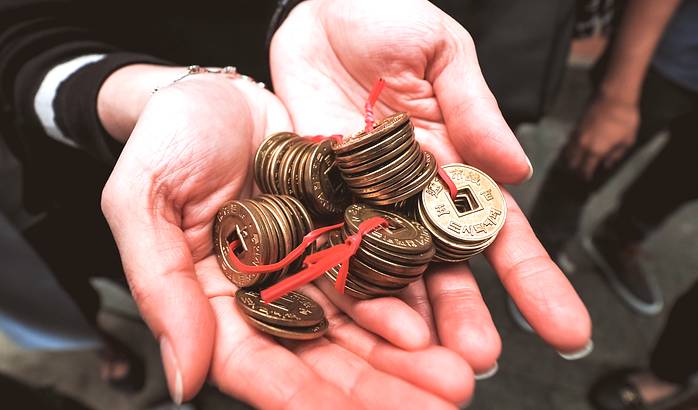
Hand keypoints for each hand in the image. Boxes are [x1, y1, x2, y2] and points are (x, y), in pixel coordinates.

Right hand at [99, 65, 472, 407]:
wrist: (214, 89)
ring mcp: (310, 264)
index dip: (299, 397)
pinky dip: (409, 301)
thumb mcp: (143, 201)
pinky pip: (379, 274)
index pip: (256, 365)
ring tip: (454, 378)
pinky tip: (440, 325)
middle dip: (376, 389)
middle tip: (436, 404)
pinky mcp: (343, 233)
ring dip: (407, 359)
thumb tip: (182, 376)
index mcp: (214, 298)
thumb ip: (159, 286)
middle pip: (321, 358)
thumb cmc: (167, 138)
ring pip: (360, 327)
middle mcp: (269, 292)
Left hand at [271, 0, 591, 376]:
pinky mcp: (313, 193)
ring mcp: (360, 200)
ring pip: (387, 269)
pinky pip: (328, 241)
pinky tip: (357, 319)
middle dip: (463, 314)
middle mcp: (409, 195)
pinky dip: (342, 279)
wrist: (316, 10)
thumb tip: (517, 168)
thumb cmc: (385, 19)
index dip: (530, 277)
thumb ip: (474, 109)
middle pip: (443, 266)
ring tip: (421, 357)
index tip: (563, 326)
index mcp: (453, 164)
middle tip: (476, 360)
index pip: (498, 230)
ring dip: (406, 315)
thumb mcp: (442, 53)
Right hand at [567, 96, 639, 179]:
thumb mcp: (628, 140)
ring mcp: (578, 134)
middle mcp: (583, 144)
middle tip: (579, 172)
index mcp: (596, 150)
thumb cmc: (625, 118)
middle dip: (575, 169)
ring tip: (573, 162)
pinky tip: (572, 148)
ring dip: (570, 158)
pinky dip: (569, 147)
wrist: (614, 97)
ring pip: (567, 152)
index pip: (586, 168)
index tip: (586, 179)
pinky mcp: (576, 125)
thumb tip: (608, 164)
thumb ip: (616, 155)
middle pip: (572, 162)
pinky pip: (569, 140)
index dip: (585, 176)